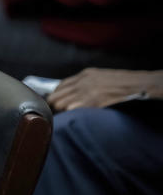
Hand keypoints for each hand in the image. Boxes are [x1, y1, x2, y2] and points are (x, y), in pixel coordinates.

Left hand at [48, 68, 162, 111]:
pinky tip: (72, 120)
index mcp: (85, 75)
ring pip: (62, 104)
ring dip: (60, 113)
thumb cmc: (123, 84)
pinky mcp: (94, 100)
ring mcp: (87, 90)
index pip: (60, 87)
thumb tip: (73, 94)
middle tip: (56, 116)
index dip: (55, 98)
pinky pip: (73, 109)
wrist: (140, 85)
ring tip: (63, 120)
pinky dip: (69, 115)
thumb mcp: (101, 78)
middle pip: (57, 96)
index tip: (54, 106)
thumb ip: (86, 83)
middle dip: (54, 107)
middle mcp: (82, 81)